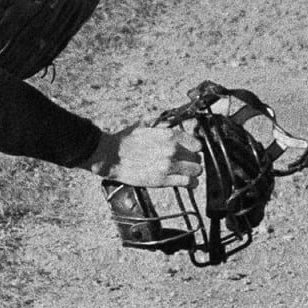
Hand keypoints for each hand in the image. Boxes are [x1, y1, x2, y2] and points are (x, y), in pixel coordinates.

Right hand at [78, 124, 201, 187]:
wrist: (111, 155)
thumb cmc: (124, 140)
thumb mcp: (143, 125)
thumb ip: (160, 124)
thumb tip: (169, 124)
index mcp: (168, 135)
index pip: (196, 143)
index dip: (194, 148)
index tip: (190, 151)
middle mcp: (171, 149)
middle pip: (197, 157)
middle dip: (192, 160)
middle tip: (185, 163)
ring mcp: (168, 165)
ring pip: (196, 170)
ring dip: (192, 172)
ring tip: (186, 173)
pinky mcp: (163, 180)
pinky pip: (189, 183)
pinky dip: (190, 183)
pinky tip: (187, 182)